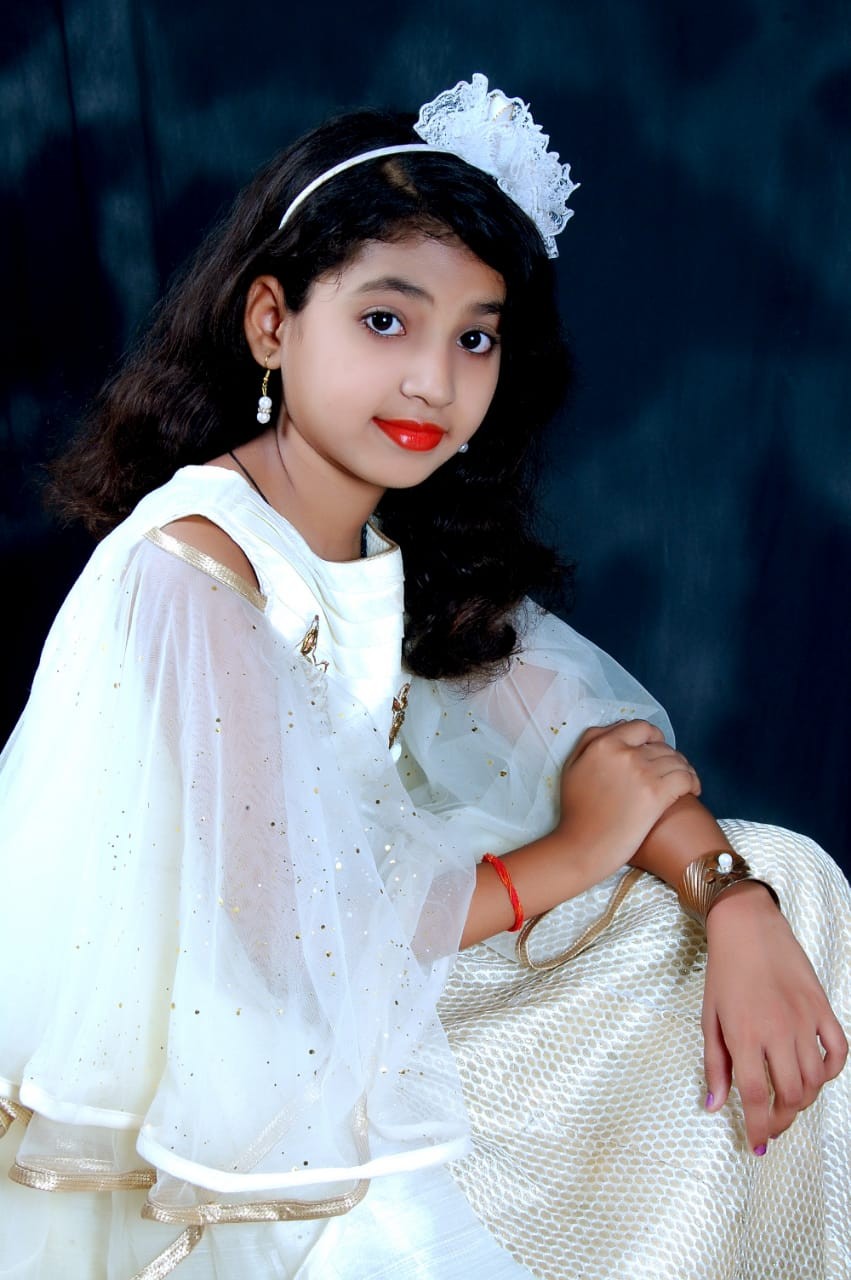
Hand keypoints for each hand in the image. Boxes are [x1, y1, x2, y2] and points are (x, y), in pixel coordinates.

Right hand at [557, 720, 700, 883]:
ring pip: (676, 761)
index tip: (657, 748)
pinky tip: (693, 791)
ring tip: (686, 782)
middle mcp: (624, 753)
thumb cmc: (575, 812)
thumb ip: (590, 743)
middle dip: (670, 756)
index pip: (641, 727)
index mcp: (603, 744)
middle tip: (672, 771)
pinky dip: (693, 782)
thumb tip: (619, 726)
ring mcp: (641, 772)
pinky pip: (685, 778)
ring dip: (684, 770)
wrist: (582, 846)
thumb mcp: (572, 767)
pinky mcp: (656, 794)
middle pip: (661, 745)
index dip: (653, 736)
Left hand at [703, 883, 847, 1153]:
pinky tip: (816, 1076)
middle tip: (772, 1125)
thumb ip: (714, 1065)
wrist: (747, 927)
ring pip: (815, 1080)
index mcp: (744, 1035)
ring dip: (803, 1100)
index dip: (759, 1128)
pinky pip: (838, 1051)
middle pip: (791, 1095)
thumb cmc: (724, 972)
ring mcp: (804, 1020)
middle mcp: (778, 1031)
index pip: (756, 1096)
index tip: (758, 1145)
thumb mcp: (709, 1018)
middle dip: (782, 1120)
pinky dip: (832, 1071)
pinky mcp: (822, 1008)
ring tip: (788, 1102)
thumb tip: (715, 1106)